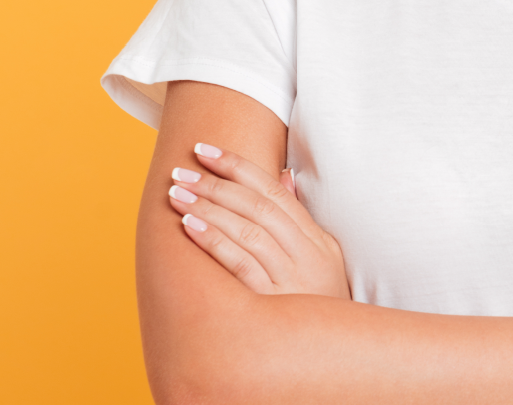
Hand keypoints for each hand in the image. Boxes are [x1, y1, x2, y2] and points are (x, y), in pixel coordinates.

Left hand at [167, 143, 350, 299]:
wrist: (336, 362)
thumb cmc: (321, 308)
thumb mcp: (323, 259)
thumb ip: (300, 219)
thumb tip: (283, 176)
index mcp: (316, 240)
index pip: (274, 191)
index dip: (239, 166)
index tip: (206, 150)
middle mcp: (306, 255)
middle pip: (258, 206)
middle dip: (217, 183)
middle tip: (182, 168)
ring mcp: (291, 281)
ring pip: (247, 231)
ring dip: (209, 207)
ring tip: (177, 193)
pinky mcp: (273, 307)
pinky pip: (241, 266)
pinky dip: (215, 242)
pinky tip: (190, 227)